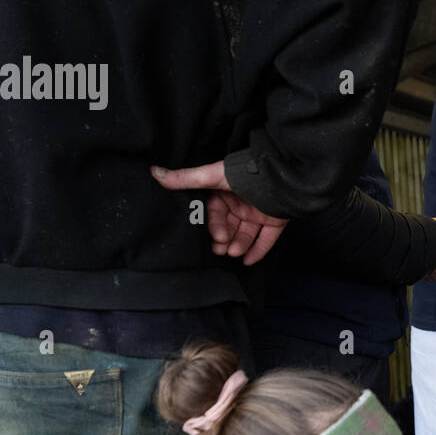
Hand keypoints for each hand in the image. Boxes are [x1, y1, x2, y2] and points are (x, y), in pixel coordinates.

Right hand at [151, 162, 287, 265]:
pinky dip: (259, 251)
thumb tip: (154, 172)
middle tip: (221, 250)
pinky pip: (266, 239)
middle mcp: (241, 203)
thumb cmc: (244, 173)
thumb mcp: (212, 176)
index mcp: (226, 193)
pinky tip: (249, 261)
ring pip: (246, 234)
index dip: (215, 227)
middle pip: (230, 226)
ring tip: (235, 253)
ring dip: (240, 245)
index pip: (216, 214)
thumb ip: (185, 179)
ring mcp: (259, 212)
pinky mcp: (275, 221)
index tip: (216, 237)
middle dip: (225, 239)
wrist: (281, 177)